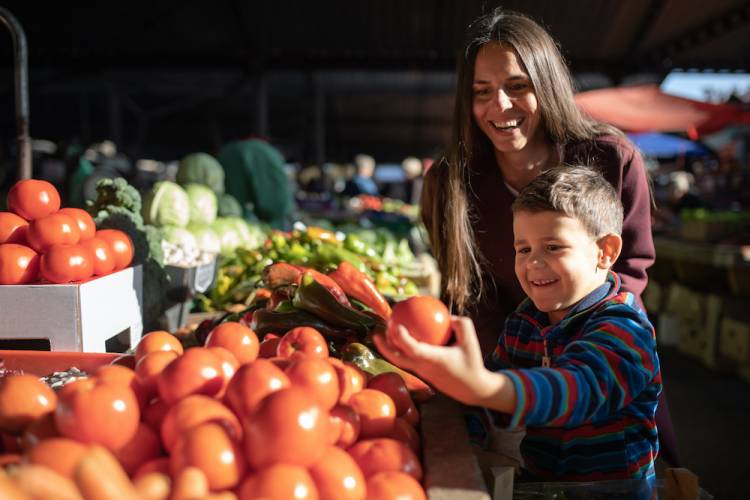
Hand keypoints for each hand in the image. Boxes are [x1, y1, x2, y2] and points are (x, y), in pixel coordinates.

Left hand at [374, 316, 509, 408]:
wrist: (472, 389)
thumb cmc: (472, 363)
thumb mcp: (471, 341)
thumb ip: (461, 324)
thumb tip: (448, 315)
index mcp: (434, 360)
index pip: (413, 350)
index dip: (402, 338)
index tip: (396, 325)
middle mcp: (424, 367)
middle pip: (397, 359)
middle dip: (384, 348)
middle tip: (377, 332)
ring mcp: (422, 373)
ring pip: (400, 361)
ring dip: (389, 349)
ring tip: (384, 334)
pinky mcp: (423, 375)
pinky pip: (408, 361)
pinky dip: (402, 350)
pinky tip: (403, 339)